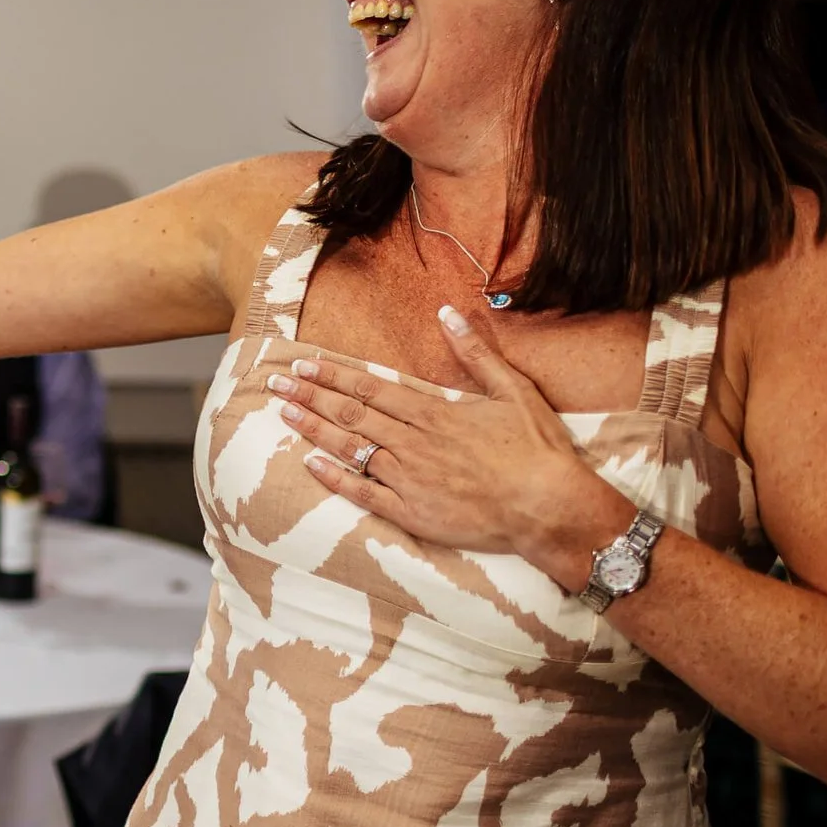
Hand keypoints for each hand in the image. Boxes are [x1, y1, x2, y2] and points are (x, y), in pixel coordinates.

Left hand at [271, 304, 630, 583]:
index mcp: (436, 412)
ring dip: (315, 429)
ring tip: (284, 413)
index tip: (303, 365)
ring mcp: (410, 479)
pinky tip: (309, 463)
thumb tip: (448, 313)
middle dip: (311, 396)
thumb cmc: (538, 450)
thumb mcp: (514, 390)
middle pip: (352, 414)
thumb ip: (476, 353)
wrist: (551, 508)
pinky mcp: (413, 513)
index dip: (333, 375)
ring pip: (351, 449)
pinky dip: (334, 478)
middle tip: (276, 384)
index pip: (372, 388)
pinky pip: (364, 494)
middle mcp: (415, 443)